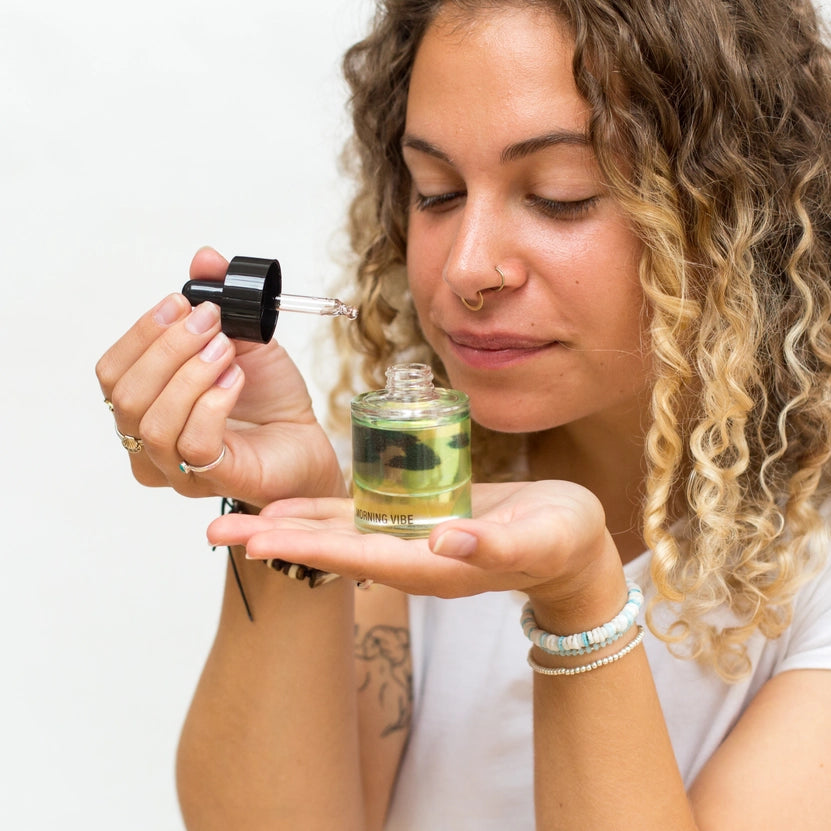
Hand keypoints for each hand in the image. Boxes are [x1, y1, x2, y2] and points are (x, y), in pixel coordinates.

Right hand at [96, 247, 345, 505]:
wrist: (305, 437)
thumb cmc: (268, 398)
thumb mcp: (243, 338)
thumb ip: (219, 300)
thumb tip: (206, 258)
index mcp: (144, 405)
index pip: (112, 372)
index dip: (141, 333)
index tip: (180, 302)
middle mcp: (148, 442)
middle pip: (125, 395)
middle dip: (167, 348)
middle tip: (209, 322)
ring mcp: (177, 468)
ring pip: (154, 422)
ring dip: (191, 374)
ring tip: (226, 349)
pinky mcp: (213, 479)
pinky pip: (194, 443)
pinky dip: (213, 403)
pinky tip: (235, 380)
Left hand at [207, 480, 623, 609]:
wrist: (571, 546)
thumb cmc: (562, 540)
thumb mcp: (540, 539)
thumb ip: (494, 546)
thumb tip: (444, 545)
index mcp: (433, 566)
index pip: (358, 555)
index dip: (307, 546)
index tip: (259, 539)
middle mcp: (412, 558)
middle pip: (331, 549)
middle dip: (275, 541)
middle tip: (213, 532)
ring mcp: (412, 541)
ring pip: (338, 534)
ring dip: (289, 526)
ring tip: (237, 520)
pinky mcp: (419, 521)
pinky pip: (362, 517)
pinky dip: (324, 512)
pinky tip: (296, 504)